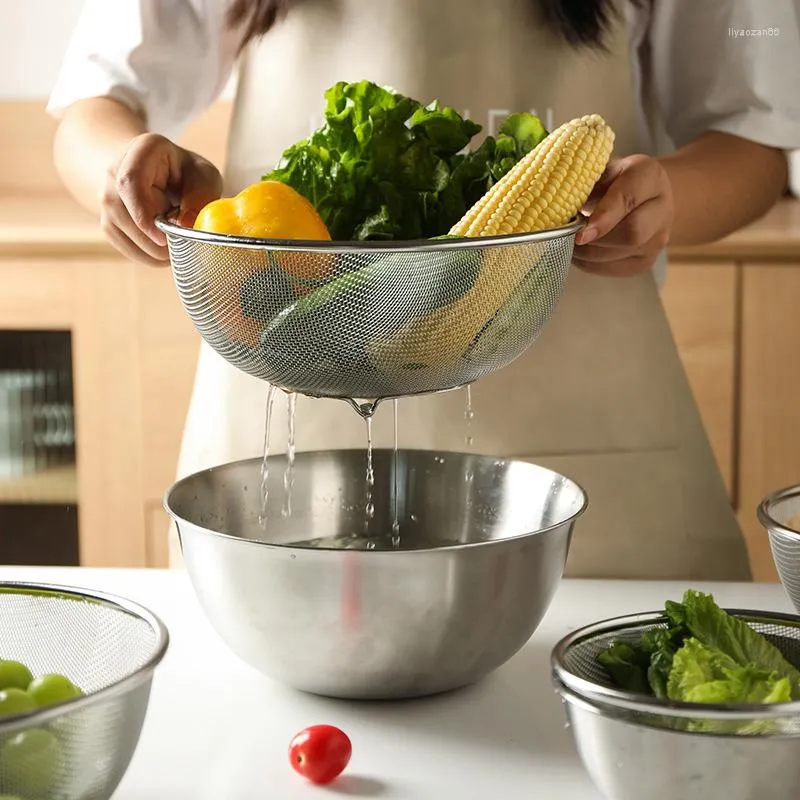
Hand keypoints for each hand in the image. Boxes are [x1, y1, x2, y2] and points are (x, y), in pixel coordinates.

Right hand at [100, 134, 222, 265]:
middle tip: (182, 247)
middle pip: (122, 212)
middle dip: (154, 239)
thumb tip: (187, 225)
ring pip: (119, 232)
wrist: (161, 174)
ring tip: (178, 246)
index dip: (144, 214)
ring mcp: (106, 197)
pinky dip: (147, 256)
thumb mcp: (204, 177)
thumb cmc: (188, 175)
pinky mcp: (107, 221)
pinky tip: (165, 251)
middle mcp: (115, 170)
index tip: (164, 237)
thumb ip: (201, 197)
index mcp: (143, 150)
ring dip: (152, 251)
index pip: (130, 182)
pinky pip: (123, 246)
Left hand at [573, 154, 673, 276]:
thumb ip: (582, 182)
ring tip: (567, 243)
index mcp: (649, 176)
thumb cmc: (611, 181)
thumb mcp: (599, 170)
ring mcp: (657, 239)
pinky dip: (590, 264)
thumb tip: (552, 204)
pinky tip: (579, 254)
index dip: (603, 218)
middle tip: (567, 237)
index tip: (580, 234)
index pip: (628, 200)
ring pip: (620, 254)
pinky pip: (615, 268)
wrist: (641, 196)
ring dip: (587, 254)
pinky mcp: (645, 261)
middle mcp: (662, 208)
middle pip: (631, 233)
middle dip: (594, 240)